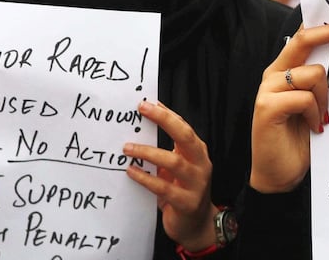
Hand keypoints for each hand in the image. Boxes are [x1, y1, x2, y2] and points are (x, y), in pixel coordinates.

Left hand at [123, 102, 215, 251]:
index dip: (166, 114)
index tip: (146, 103)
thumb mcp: (178, 166)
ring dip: (148, 152)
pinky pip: (164, 188)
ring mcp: (196, 184)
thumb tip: (147, 122)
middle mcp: (201, 164)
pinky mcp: (187, 202)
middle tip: (142, 109)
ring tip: (127, 148)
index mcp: (197, 152)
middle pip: (185, 136)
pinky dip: (146, 178)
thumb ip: (167, 148)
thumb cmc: (183, 190)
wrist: (197, 225)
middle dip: (164, 120)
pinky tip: (131, 172)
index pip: (184, 127)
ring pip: (174, 162)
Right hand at [250, 22, 328, 193]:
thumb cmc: (301, 141)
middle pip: (303, 40)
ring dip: (325, 97)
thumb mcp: (316, 106)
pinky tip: (314, 128)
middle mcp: (274, 74)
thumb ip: (323, 84)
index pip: (304, 37)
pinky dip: (315, 113)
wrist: (279, 175)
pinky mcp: (267, 106)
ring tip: (322, 119)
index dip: (328, 26)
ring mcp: (267, 89)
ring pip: (313, 73)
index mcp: (285, 70)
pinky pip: (304, 98)